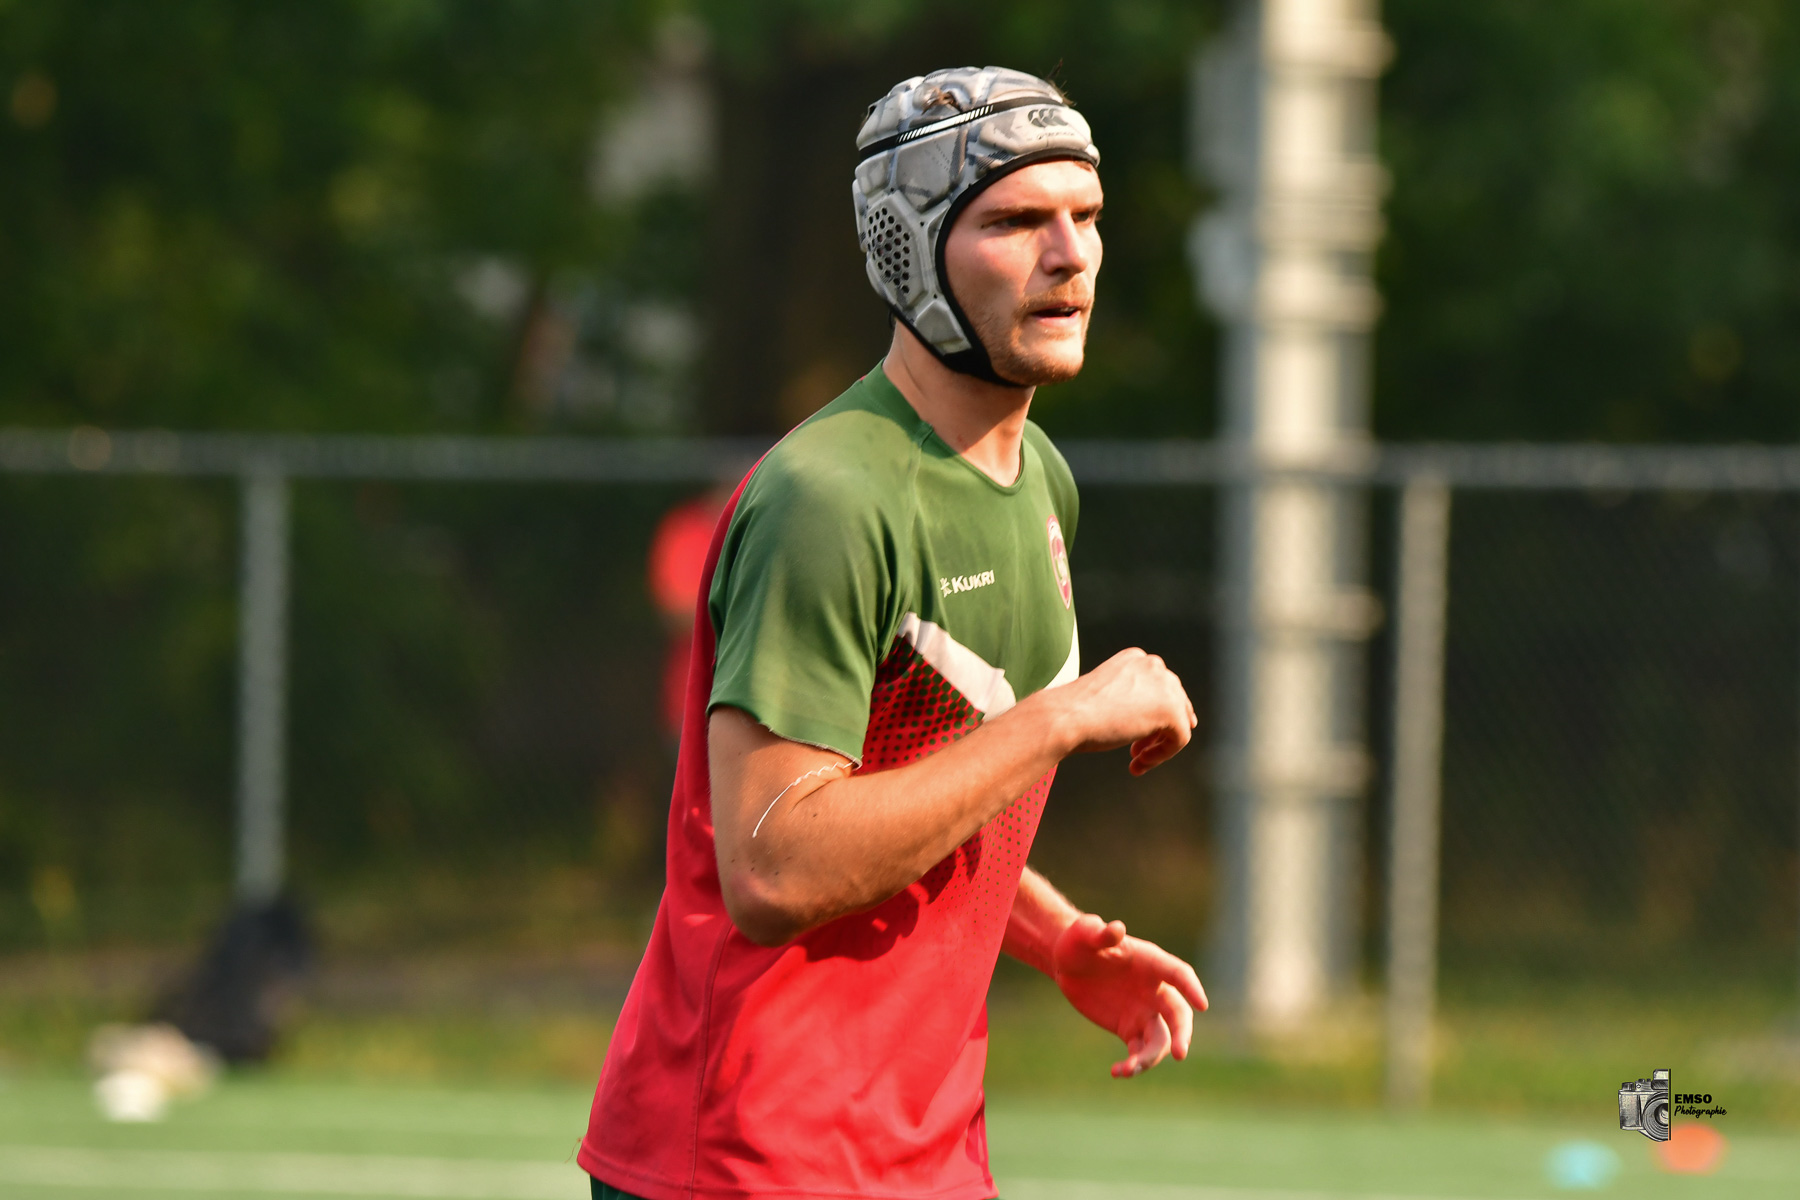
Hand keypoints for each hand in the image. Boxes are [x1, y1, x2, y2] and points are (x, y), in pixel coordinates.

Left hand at [1051, 913, 1208, 1077]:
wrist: (1067, 962)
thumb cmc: (1079, 940)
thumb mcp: (1085, 933)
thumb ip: (1102, 933)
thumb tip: (1117, 928)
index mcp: (1150, 962)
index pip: (1178, 974)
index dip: (1192, 988)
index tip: (1203, 1005)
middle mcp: (1154, 989)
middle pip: (1178, 1014)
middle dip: (1182, 1033)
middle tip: (1179, 1053)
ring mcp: (1144, 1011)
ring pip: (1160, 1039)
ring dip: (1150, 1057)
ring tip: (1128, 1069)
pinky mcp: (1129, 1028)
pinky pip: (1139, 1051)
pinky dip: (1133, 1064)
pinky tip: (1117, 1071)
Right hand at [1055, 648, 1196, 773]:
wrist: (1065, 717)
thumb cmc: (1075, 711)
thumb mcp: (1106, 695)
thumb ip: (1130, 699)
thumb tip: (1152, 721)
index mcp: (1136, 659)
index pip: (1160, 688)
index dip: (1151, 716)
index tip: (1136, 736)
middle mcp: (1154, 666)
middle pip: (1174, 703)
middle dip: (1157, 730)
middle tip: (1137, 751)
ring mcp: (1166, 686)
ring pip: (1179, 722)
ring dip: (1159, 745)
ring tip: (1137, 760)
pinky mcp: (1172, 710)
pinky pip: (1179, 739)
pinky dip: (1162, 754)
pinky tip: (1139, 762)